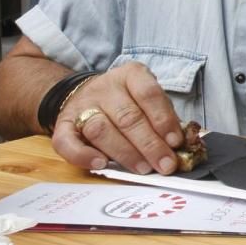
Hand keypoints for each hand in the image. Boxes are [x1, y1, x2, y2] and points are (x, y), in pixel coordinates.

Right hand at [51, 62, 182, 174]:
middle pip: (128, 117)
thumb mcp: (148, 100)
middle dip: (150, 144)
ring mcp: (82, 105)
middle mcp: (105, 88)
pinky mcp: (63, 124)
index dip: (163, 119)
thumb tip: (182, 145)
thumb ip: (163, 118)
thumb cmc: (128, 101)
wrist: (83, 94)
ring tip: (143, 168)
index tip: (176, 142)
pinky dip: (83, 155)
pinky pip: (66, 141)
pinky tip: (101, 165)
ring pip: (101, 130)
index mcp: (131, 75)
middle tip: (166, 165)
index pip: (149, 94)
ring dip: (125, 153)